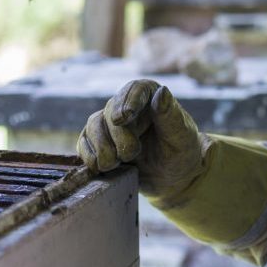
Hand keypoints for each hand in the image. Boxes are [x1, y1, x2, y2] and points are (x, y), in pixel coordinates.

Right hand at [78, 79, 204, 198]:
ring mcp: (110, 123)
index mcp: (150, 96)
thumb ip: (170, 115)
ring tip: (115, 165)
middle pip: (111, 111)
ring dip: (101, 147)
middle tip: (131, 155)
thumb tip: (161, 92)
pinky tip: (100, 167)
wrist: (173, 177)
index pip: (135, 89)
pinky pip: (84, 143)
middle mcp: (127, 105)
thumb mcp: (181, 136)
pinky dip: (89, 156)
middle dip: (117, 136)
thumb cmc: (181, 152)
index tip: (123, 118)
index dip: (127, 101)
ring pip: (93, 125)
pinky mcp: (99, 142)